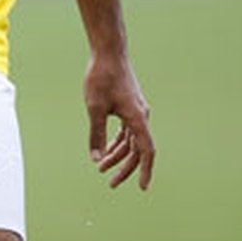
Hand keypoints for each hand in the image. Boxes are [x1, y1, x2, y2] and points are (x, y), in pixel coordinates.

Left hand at [84, 53, 154, 189]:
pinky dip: (117, 142)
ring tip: (101, 168)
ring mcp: (136, 111)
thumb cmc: (101, 78)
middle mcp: (141, 116)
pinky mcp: (129, 106)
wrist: (108, 53)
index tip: (142, 187)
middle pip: (137, 150)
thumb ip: (96, 134)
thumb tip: (96, 158)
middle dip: (124, 168)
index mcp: (137, 118)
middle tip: (109, 182)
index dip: (144, 170)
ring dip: (118, 155)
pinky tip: (107, 150)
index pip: (146, 151)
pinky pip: (127, 130)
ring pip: (131, 141)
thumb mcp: (95, 108)